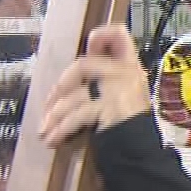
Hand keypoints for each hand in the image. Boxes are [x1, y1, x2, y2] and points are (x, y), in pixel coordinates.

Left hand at [38, 24, 151, 144]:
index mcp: (131, 67)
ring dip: (55, 114)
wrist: (144, 155)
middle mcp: (127, 72)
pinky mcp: (111, 106)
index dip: (100, 35)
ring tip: (45, 131)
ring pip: (76, 95)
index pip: (119, 34)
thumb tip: (69, 84)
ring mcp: (120, 88)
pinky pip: (77, 115)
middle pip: (83, 65)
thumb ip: (104, 84)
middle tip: (48, 107)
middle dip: (59, 87)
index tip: (88, 46)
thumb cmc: (131, 130)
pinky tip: (53, 139)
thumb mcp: (123, 99)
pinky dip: (61, 128)